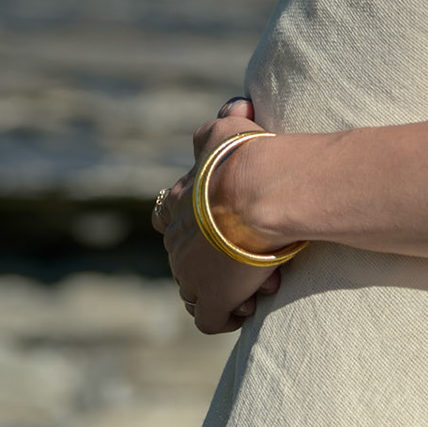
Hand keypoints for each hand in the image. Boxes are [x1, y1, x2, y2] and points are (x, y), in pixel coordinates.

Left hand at [153, 97, 281, 332]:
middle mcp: (177, 241)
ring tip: (259, 277)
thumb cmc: (248, 158)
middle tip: (254, 252)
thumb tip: (232, 107)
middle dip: (217, 261)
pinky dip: (228, 315)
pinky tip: (250, 303)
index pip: (167, 220)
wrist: (260, 190)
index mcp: (178, 203)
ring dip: (226, 287)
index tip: (220, 227)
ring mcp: (190, 272)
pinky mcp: (212, 297)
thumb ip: (218, 124)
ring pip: (196, 291)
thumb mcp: (226, 129)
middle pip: (186, 260)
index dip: (191, 227)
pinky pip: (210, 319)